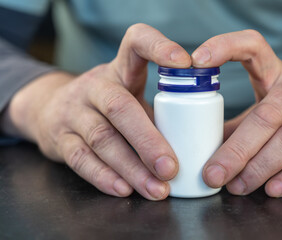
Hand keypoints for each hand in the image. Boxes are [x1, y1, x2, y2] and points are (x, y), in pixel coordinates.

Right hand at [4, 23, 190, 199]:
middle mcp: (95, 86)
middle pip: (119, 107)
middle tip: (171, 167)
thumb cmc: (108, 105)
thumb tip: (199, 142)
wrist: (51, 109)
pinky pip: (81, 159)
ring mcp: (74, 112)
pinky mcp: (60, 139)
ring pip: (102, 139)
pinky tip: (125, 190)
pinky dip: (104, 177)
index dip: (159, 47)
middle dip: (147, 140)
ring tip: (157, 189)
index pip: (136, 42)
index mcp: (120, 69)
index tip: (186, 63)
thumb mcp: (130, 94)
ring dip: (132, 168)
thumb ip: (158, 111)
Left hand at [192, 30, 281, 196]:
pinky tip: (273, 189)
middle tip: (213, 174)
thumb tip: (203, 147)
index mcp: (277, 72)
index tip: (198, 60)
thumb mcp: (269, 105)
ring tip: (237, 187)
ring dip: (259, 168)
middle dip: (236, 149)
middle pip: (266, 115)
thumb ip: (239, 125)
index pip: (252, 46)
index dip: (225, 46)